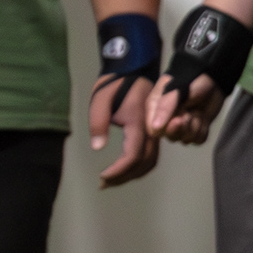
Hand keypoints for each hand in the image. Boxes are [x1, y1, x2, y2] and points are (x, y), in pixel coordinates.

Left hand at [89, 71, 162, 186]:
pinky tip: (124, 169)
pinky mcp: (154, 131)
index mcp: (139, 122)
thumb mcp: (100, 98)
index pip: (133, 155)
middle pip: (144, 163)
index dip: (119, 171)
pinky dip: (139, 166)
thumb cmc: (115, 83)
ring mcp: (155, 131)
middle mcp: (151, 129)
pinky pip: (151, 154)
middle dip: (124, 177)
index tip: (102, 177)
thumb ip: (98, 122)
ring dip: (132, 174)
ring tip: (111, 180)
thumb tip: (97, 147)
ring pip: (151, 161)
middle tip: (103, 184)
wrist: (134, 69)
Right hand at [147, 71, 223, 147]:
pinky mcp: (196, 128)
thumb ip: (165, 108)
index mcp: (157, 108)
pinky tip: (203, 118)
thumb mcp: (177, 90)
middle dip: (183, 127)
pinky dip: (203, 130)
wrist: (213, 78)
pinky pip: (198, 140)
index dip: (167, 128)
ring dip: (195, 127)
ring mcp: (182, 125)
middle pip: (171, 137)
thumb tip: (155, 128)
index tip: (179, 119)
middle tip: (190, 113)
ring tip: (198, 112)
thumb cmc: (191, 80)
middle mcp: (167, 119)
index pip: (155, 130)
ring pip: (186, 139)